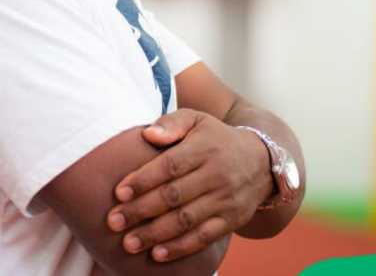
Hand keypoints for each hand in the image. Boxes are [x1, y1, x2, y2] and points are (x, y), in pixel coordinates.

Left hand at [105, 109, 273, 261]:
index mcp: (204, 149)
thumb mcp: (196, 120)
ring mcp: (226, 200)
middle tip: (114, 222)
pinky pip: (204, 237)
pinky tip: (157, 254)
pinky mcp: (232, 220)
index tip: (119, 193)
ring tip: (128, 243)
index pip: (170, 166)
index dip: (143, 180)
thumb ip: (171, 123)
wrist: (262, 161)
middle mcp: (216, 175)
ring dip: (155, 234)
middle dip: (141, 211)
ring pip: (187, 220)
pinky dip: (180, 248)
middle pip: (174, 196)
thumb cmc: (215, 139)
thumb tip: (148, 134)